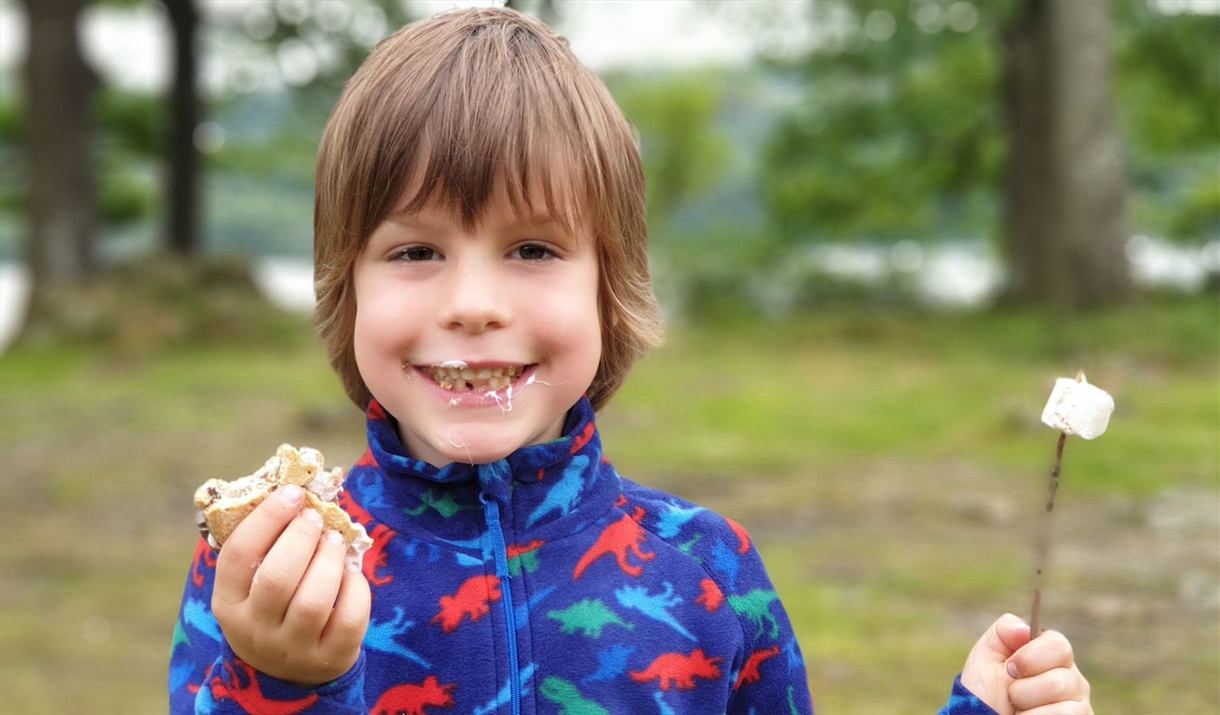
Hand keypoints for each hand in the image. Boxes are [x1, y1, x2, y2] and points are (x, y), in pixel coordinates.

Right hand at [211, 483, 370, 687]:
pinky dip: (356, 589)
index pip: (237, 556)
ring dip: (330, 561)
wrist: (287, 672)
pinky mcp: (329, 660)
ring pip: (312, 602)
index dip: (266, 518)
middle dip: (301, 538)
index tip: (292, 492)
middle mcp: (254, 631)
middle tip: (316, 518)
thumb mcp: (252, 585)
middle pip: (276, 579)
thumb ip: (265, 545)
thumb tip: (295, 489)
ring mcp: (292, 649)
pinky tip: (352, 574)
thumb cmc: (272, 608)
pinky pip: (348, 620)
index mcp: (227, 604)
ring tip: (336, 541)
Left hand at [960, 613, 1091, 714]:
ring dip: (1028, 707)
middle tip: (1011, 694)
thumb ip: (1004, 631)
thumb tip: (1024, 628)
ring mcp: (1079, 706)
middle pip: (1060, 680)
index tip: (1010, 668)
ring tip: (1018, 710)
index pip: (1059, 645)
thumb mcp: (987, 656)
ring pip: (1063, 706)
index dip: (1030, 657)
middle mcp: (1072, 680)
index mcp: (1053, 657)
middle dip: (1024, 689)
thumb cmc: (986, 690)